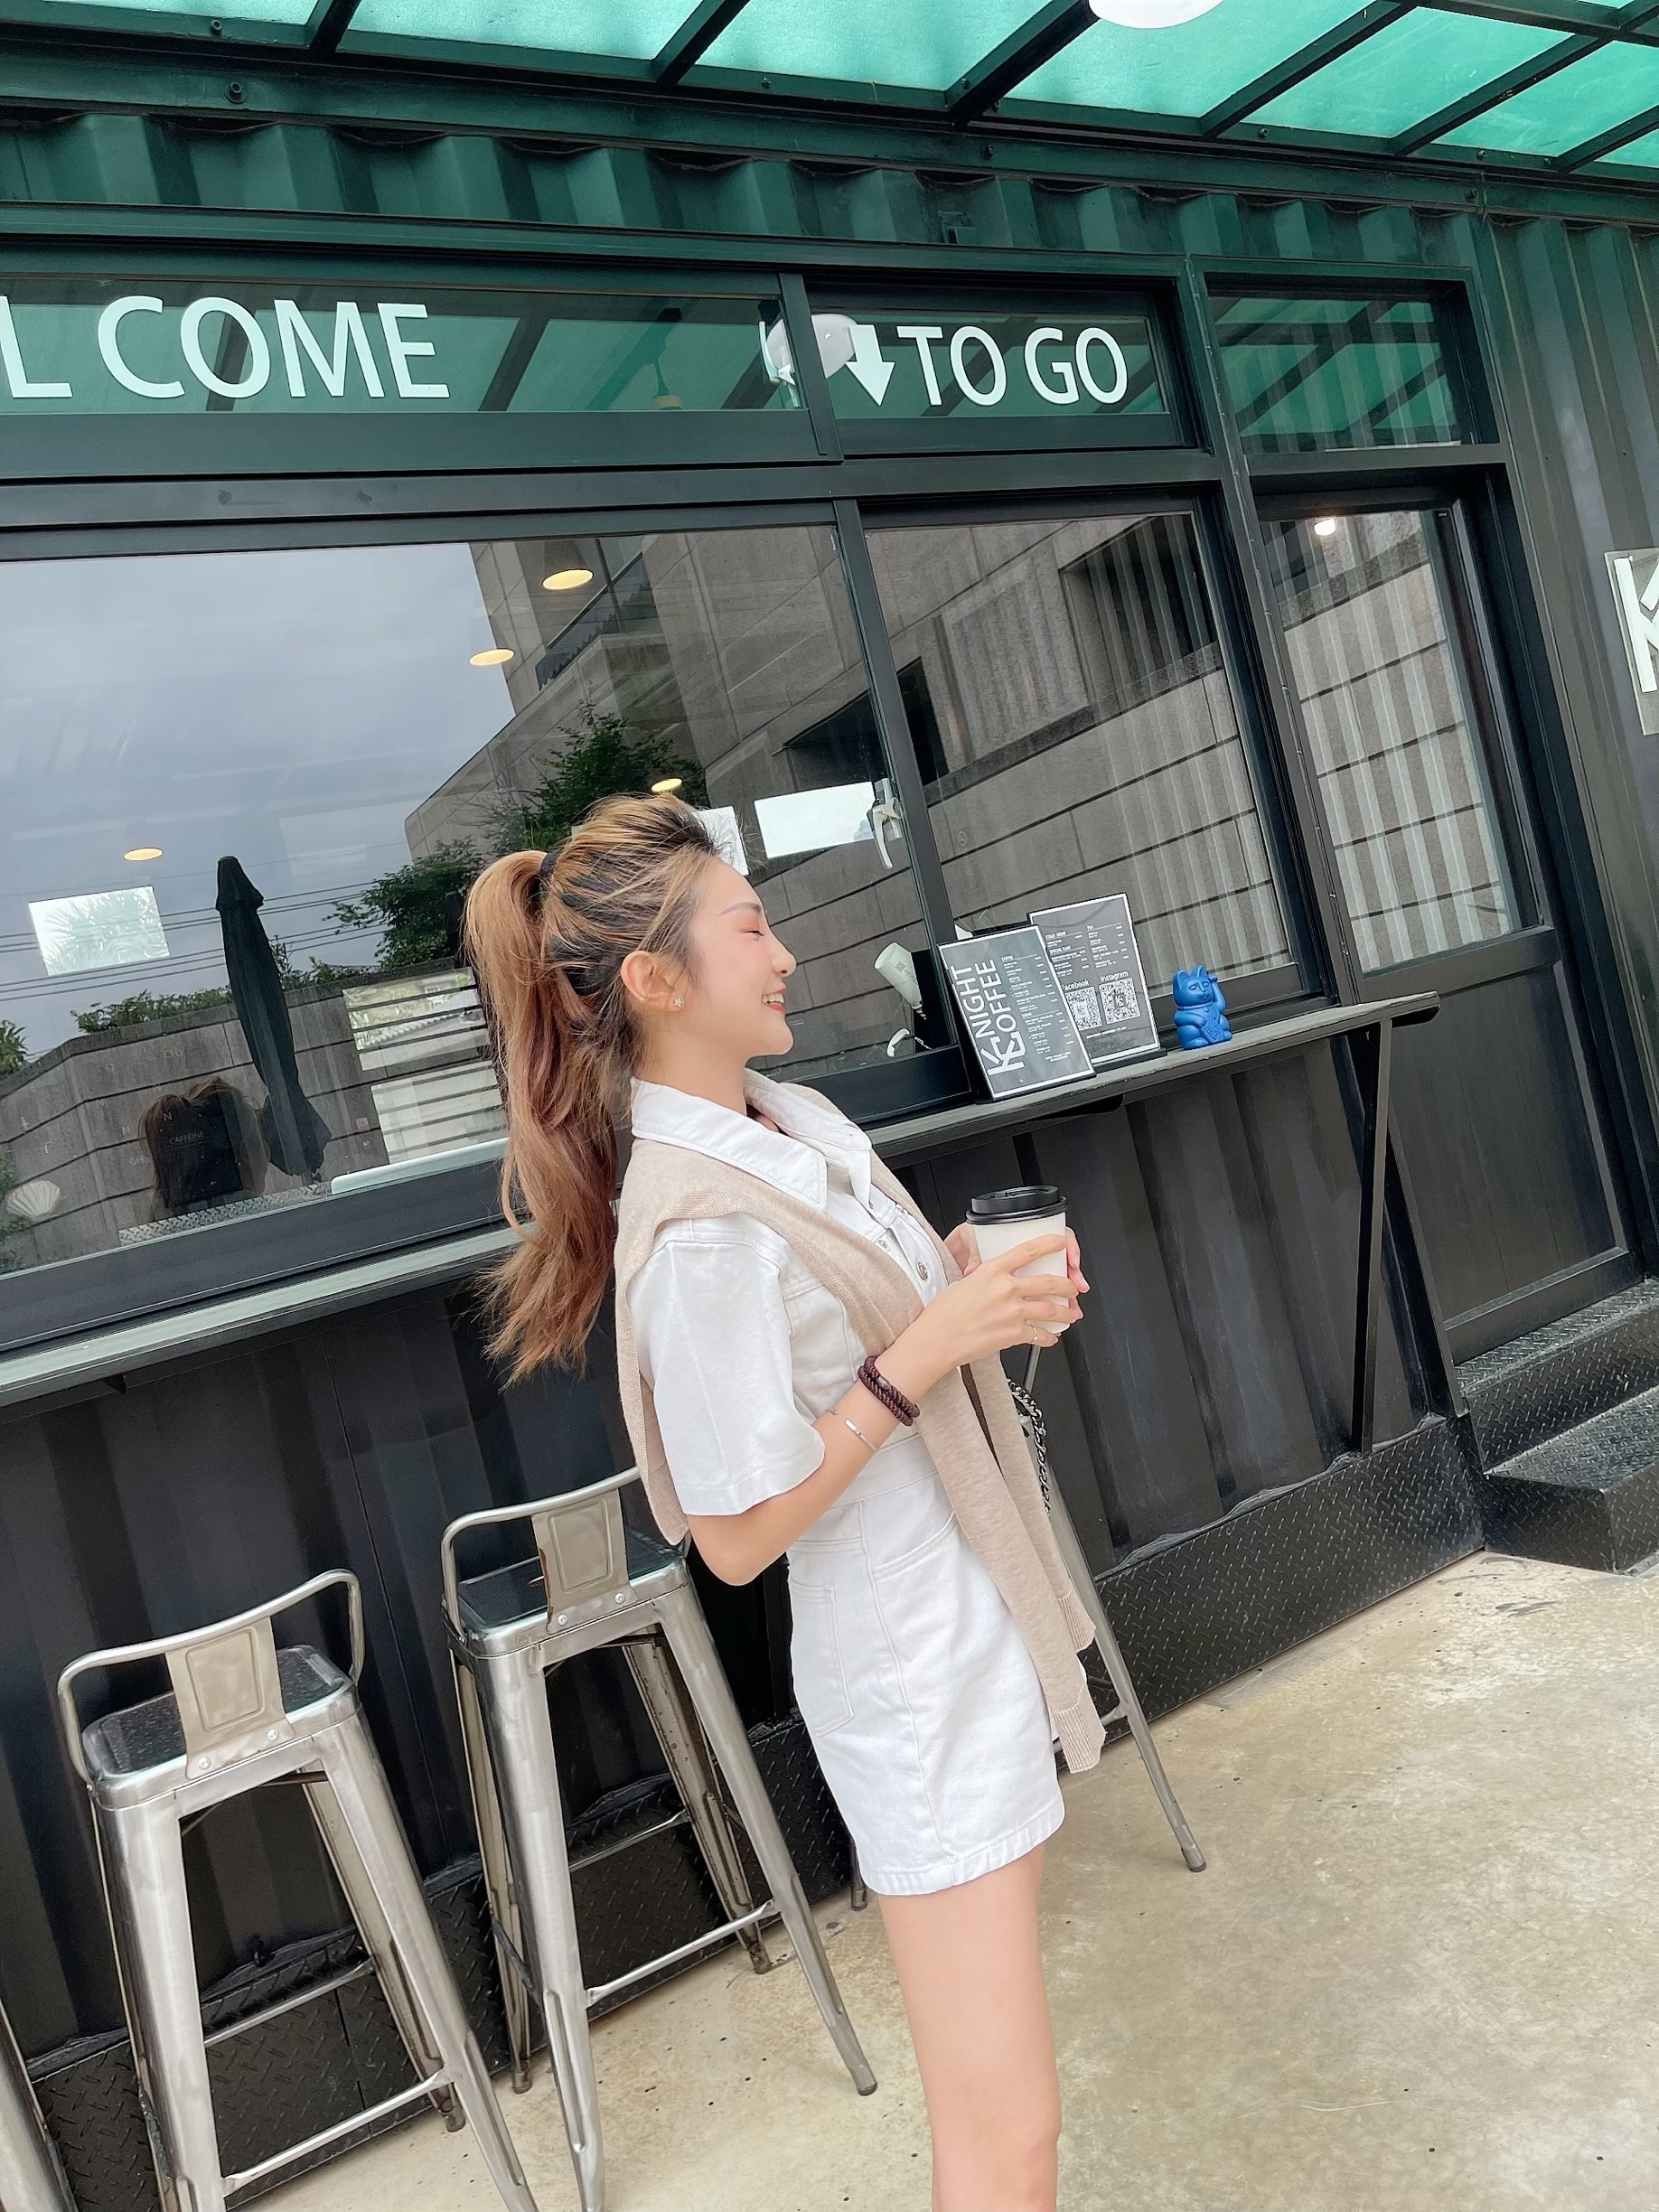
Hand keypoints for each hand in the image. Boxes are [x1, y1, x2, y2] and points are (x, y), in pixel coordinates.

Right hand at [884, 1233, 1078, 1397]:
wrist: (937, 1339)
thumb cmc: (943, 1314)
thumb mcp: (964, 1283)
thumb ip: (987, 1279)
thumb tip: (998, 1280)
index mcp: (992, 1271)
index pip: (1029, 1250)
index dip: (1051, 1244)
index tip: (1061, 1243)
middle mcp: (1006, 1289)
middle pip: (1050, 1282)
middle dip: (1068, 1286)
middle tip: (1072, 1288)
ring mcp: (1013, 1312)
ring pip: (1051, 1309)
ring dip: (1066, 1312)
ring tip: (1071, 1314)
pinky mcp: (1014, 1334)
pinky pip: (1041, 1335)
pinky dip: (1050, 1337)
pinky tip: (1052, 1337)